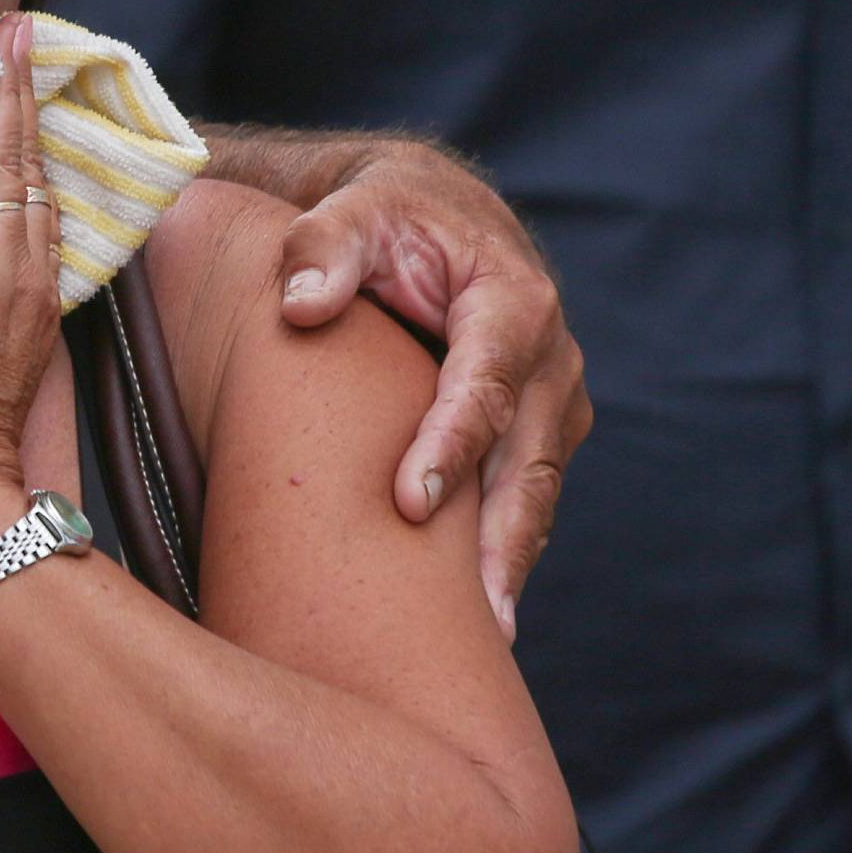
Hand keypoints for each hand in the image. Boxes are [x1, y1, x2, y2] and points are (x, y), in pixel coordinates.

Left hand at [277, 145, 588, 641]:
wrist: (433, 217)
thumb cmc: (386, 217)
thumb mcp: (351, 212)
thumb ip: (322, 248)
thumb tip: (300, 306)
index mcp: (514, 302)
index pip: (485, 385)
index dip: (452, 446)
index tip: (412, 502)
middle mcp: (550, 359)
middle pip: (529, 462)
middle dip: (501, 538)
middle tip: (475, 619)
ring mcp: (551, 405)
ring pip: (536, 494)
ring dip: (510, 562)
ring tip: (484, 640)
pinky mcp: (537, 436)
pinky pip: (525, 500)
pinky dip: (503, 552)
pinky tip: (474, 615)